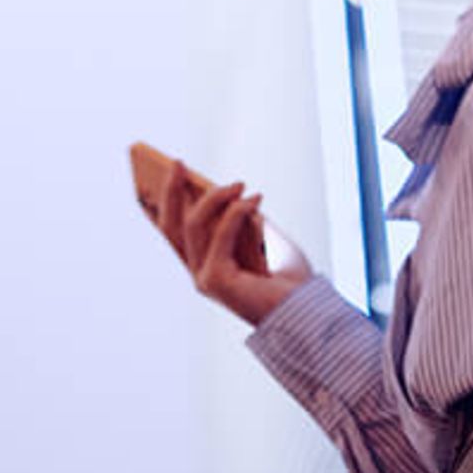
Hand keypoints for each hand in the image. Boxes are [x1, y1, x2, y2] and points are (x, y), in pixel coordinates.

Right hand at [144, 158, 315, 327]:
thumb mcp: (264, 238)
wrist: (307, 308)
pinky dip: (237, 213)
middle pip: (171, 227)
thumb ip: (243, 219)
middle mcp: (199, 273)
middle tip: (177, 163)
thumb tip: (229, 192)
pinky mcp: (216, 281)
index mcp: (206, 264)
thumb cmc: (290, 277)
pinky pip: (221, 236)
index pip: (174, 232)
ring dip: (216, 198)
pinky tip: (256, 199)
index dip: (165, 201)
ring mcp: (204, 279)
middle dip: (170, 192)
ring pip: (194, 226)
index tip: (169, 170)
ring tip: (240, 183)